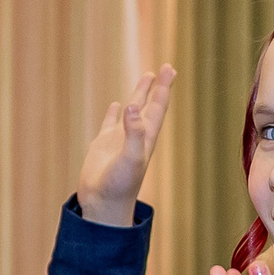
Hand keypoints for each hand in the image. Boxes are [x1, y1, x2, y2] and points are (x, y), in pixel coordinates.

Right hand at [75, 66, 175, 226]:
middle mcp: (135, 136)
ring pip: (132, 111)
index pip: (157, 107)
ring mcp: (119, 140)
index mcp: (146, 138)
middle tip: (165, 68)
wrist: (103, 206)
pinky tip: (117, 105)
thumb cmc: (119, 186)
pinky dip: (115, 112)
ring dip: (139, 95)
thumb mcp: (130, 158)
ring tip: (146, 77)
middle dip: (157, 87)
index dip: (164, 88)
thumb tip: (130, 105)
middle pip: (149, 105)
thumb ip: (133, 133)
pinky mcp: (103, 146)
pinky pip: (110, 123)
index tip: (170, 69)